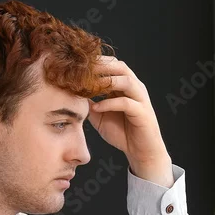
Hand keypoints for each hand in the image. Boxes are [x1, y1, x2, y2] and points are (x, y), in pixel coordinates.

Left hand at [88, 56, 170, 177]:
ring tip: (89, 85)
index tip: (77, 65)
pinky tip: (97, 108)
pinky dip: (109, 103)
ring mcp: (140, 99)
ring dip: (107, 81)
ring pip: (126, 81)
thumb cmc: (122, 132)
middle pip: (120, 67)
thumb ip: (89, 102)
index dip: (96, 62)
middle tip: (82, 70)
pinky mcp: (142, 113)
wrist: (140, 151)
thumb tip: (72, 93)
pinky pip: (126, 103)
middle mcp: (135, 88)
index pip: (112, 64)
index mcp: (126, 85)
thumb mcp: (99, 115)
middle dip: (101, 66)